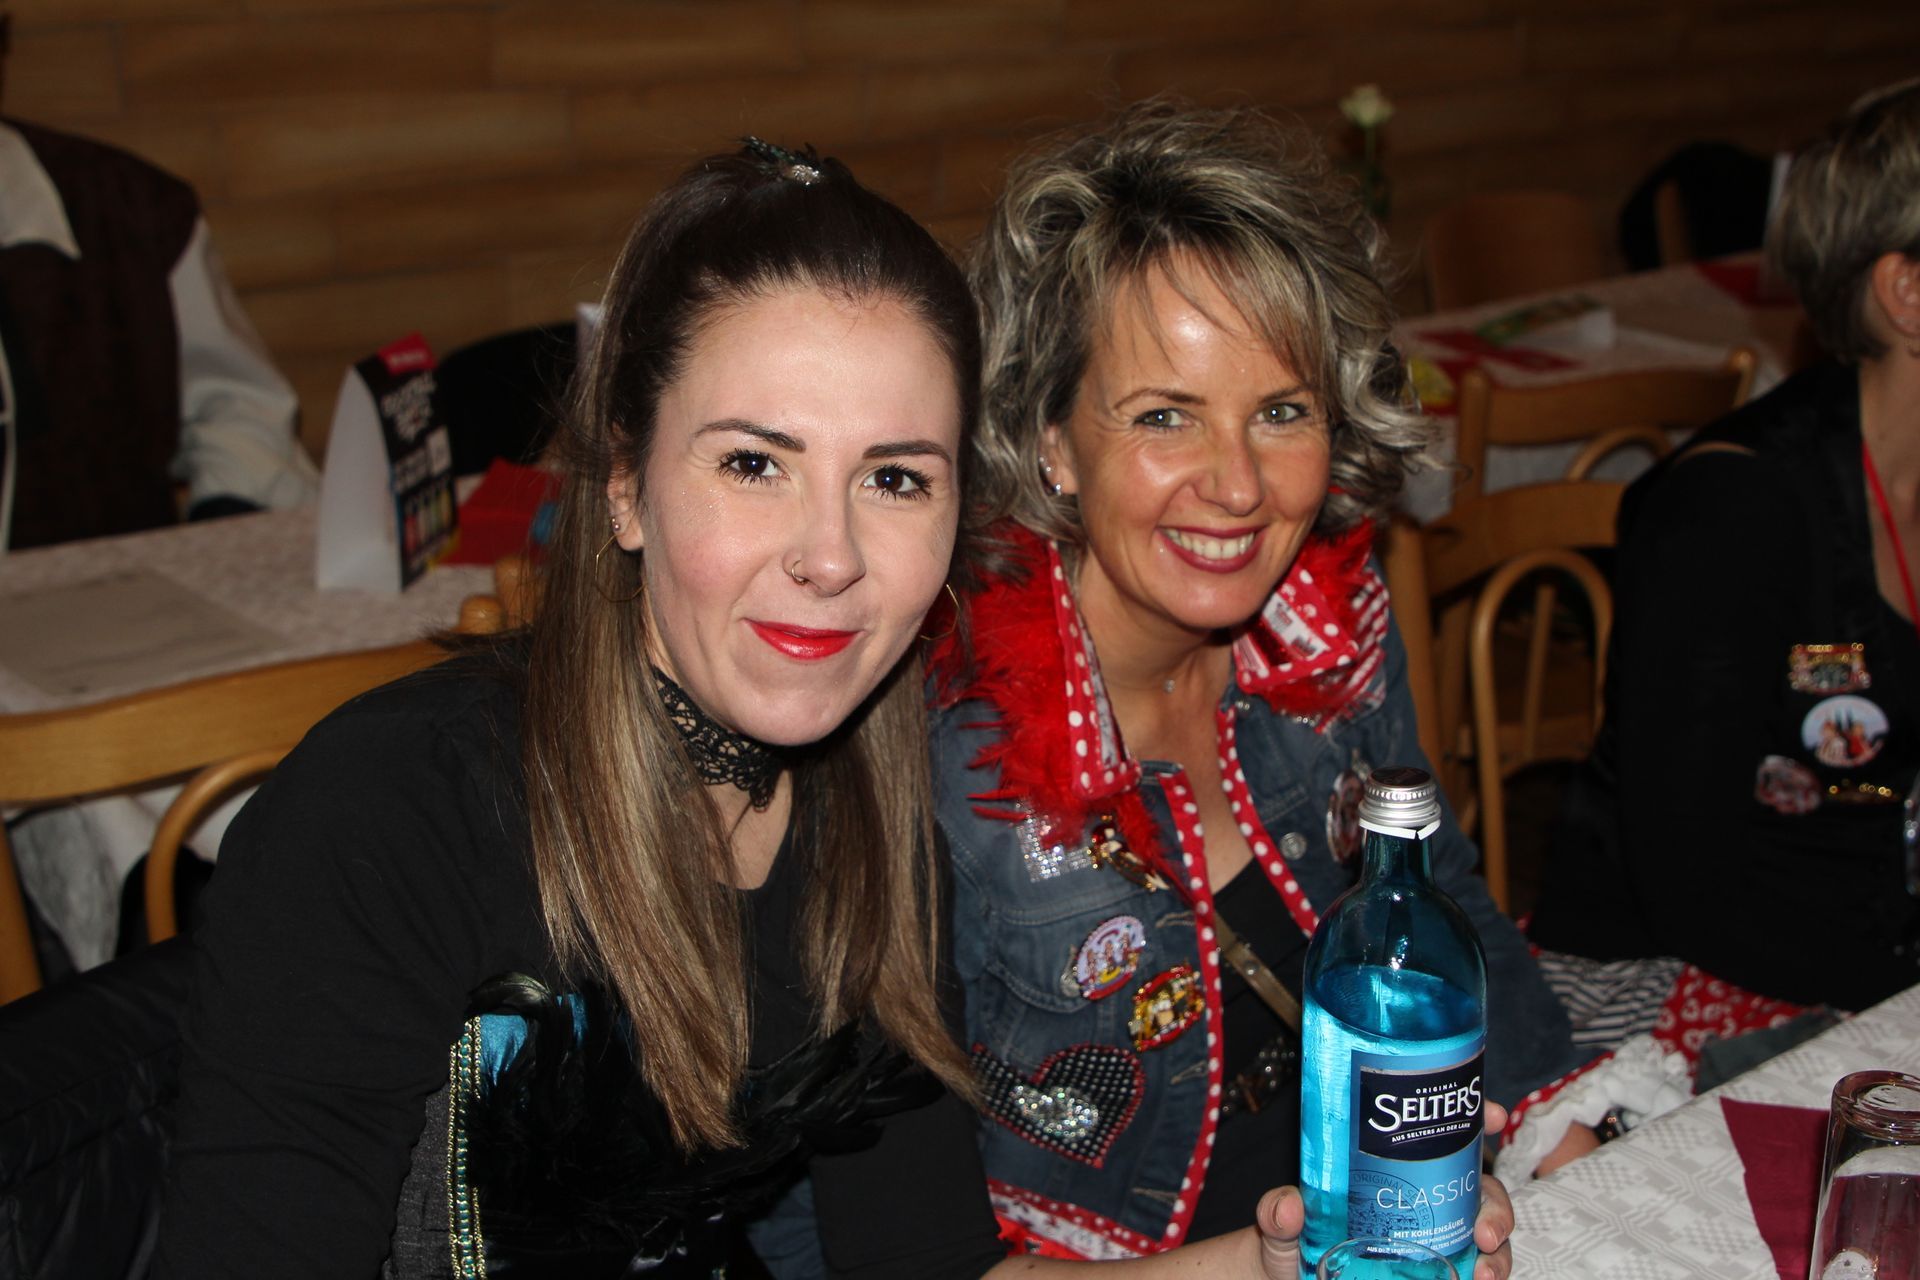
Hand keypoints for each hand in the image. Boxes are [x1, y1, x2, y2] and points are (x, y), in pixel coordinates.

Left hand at [1251, 1102, 1514, 1279]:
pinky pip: (1476, 1271)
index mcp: (1397, 1169)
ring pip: (1488, 1235)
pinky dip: (1489, 1275)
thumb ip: (1279, 1214)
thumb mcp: (1283, 1224)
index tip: (1494, 1115)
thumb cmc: (1294, 1244)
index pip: (1445, 1136)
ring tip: (1484, 1271)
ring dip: (1497, 1252)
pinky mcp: (1441, 1271)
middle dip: (1497, 1206)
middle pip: (1481, 1192)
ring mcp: (1438, 1239)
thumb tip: (1288, 1207)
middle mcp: (1426, 1200)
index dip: (1477, 1120)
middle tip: (1486, 1230)